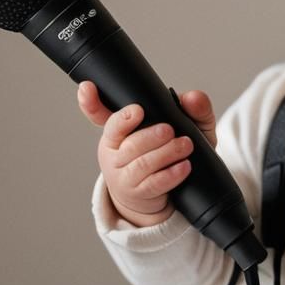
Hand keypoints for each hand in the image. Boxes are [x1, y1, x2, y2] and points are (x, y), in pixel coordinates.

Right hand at [77, 80, 217, 227]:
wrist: (164, 191)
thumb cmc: (171, 150)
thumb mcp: (185, 126)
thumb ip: (192, 108)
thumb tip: (191, 98)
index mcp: (118, 129)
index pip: (100, 114)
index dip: (92, 103)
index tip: (94, 92)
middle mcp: (114, 151)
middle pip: (128, 142)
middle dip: (150, 136)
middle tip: (169, 130)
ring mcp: (123, 174)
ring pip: (141, 164)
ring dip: (165, 153)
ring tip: (185, 146)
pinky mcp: (137, 193)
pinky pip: (152, 184)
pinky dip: (170, 174)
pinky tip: (184, 167)